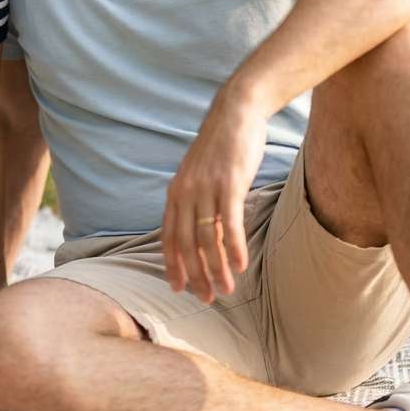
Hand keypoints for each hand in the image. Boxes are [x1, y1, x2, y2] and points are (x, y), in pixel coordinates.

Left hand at [162, 91, 267, 303]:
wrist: (235, 112)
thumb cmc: (221, 147)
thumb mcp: (202, 177)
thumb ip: (200, 204)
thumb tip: (207, 236)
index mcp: (176, 192)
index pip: (168, 237)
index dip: (173, 265)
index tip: (179, 289)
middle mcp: (185, 192)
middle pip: (185, 243)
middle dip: (195, 274)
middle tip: (207, 298)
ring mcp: (206, 188)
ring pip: (207, 238)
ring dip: (217, 268)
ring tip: (227, 290)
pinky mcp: (228, 183)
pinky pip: (229, 222)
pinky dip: (234, 246)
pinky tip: (240, 265)